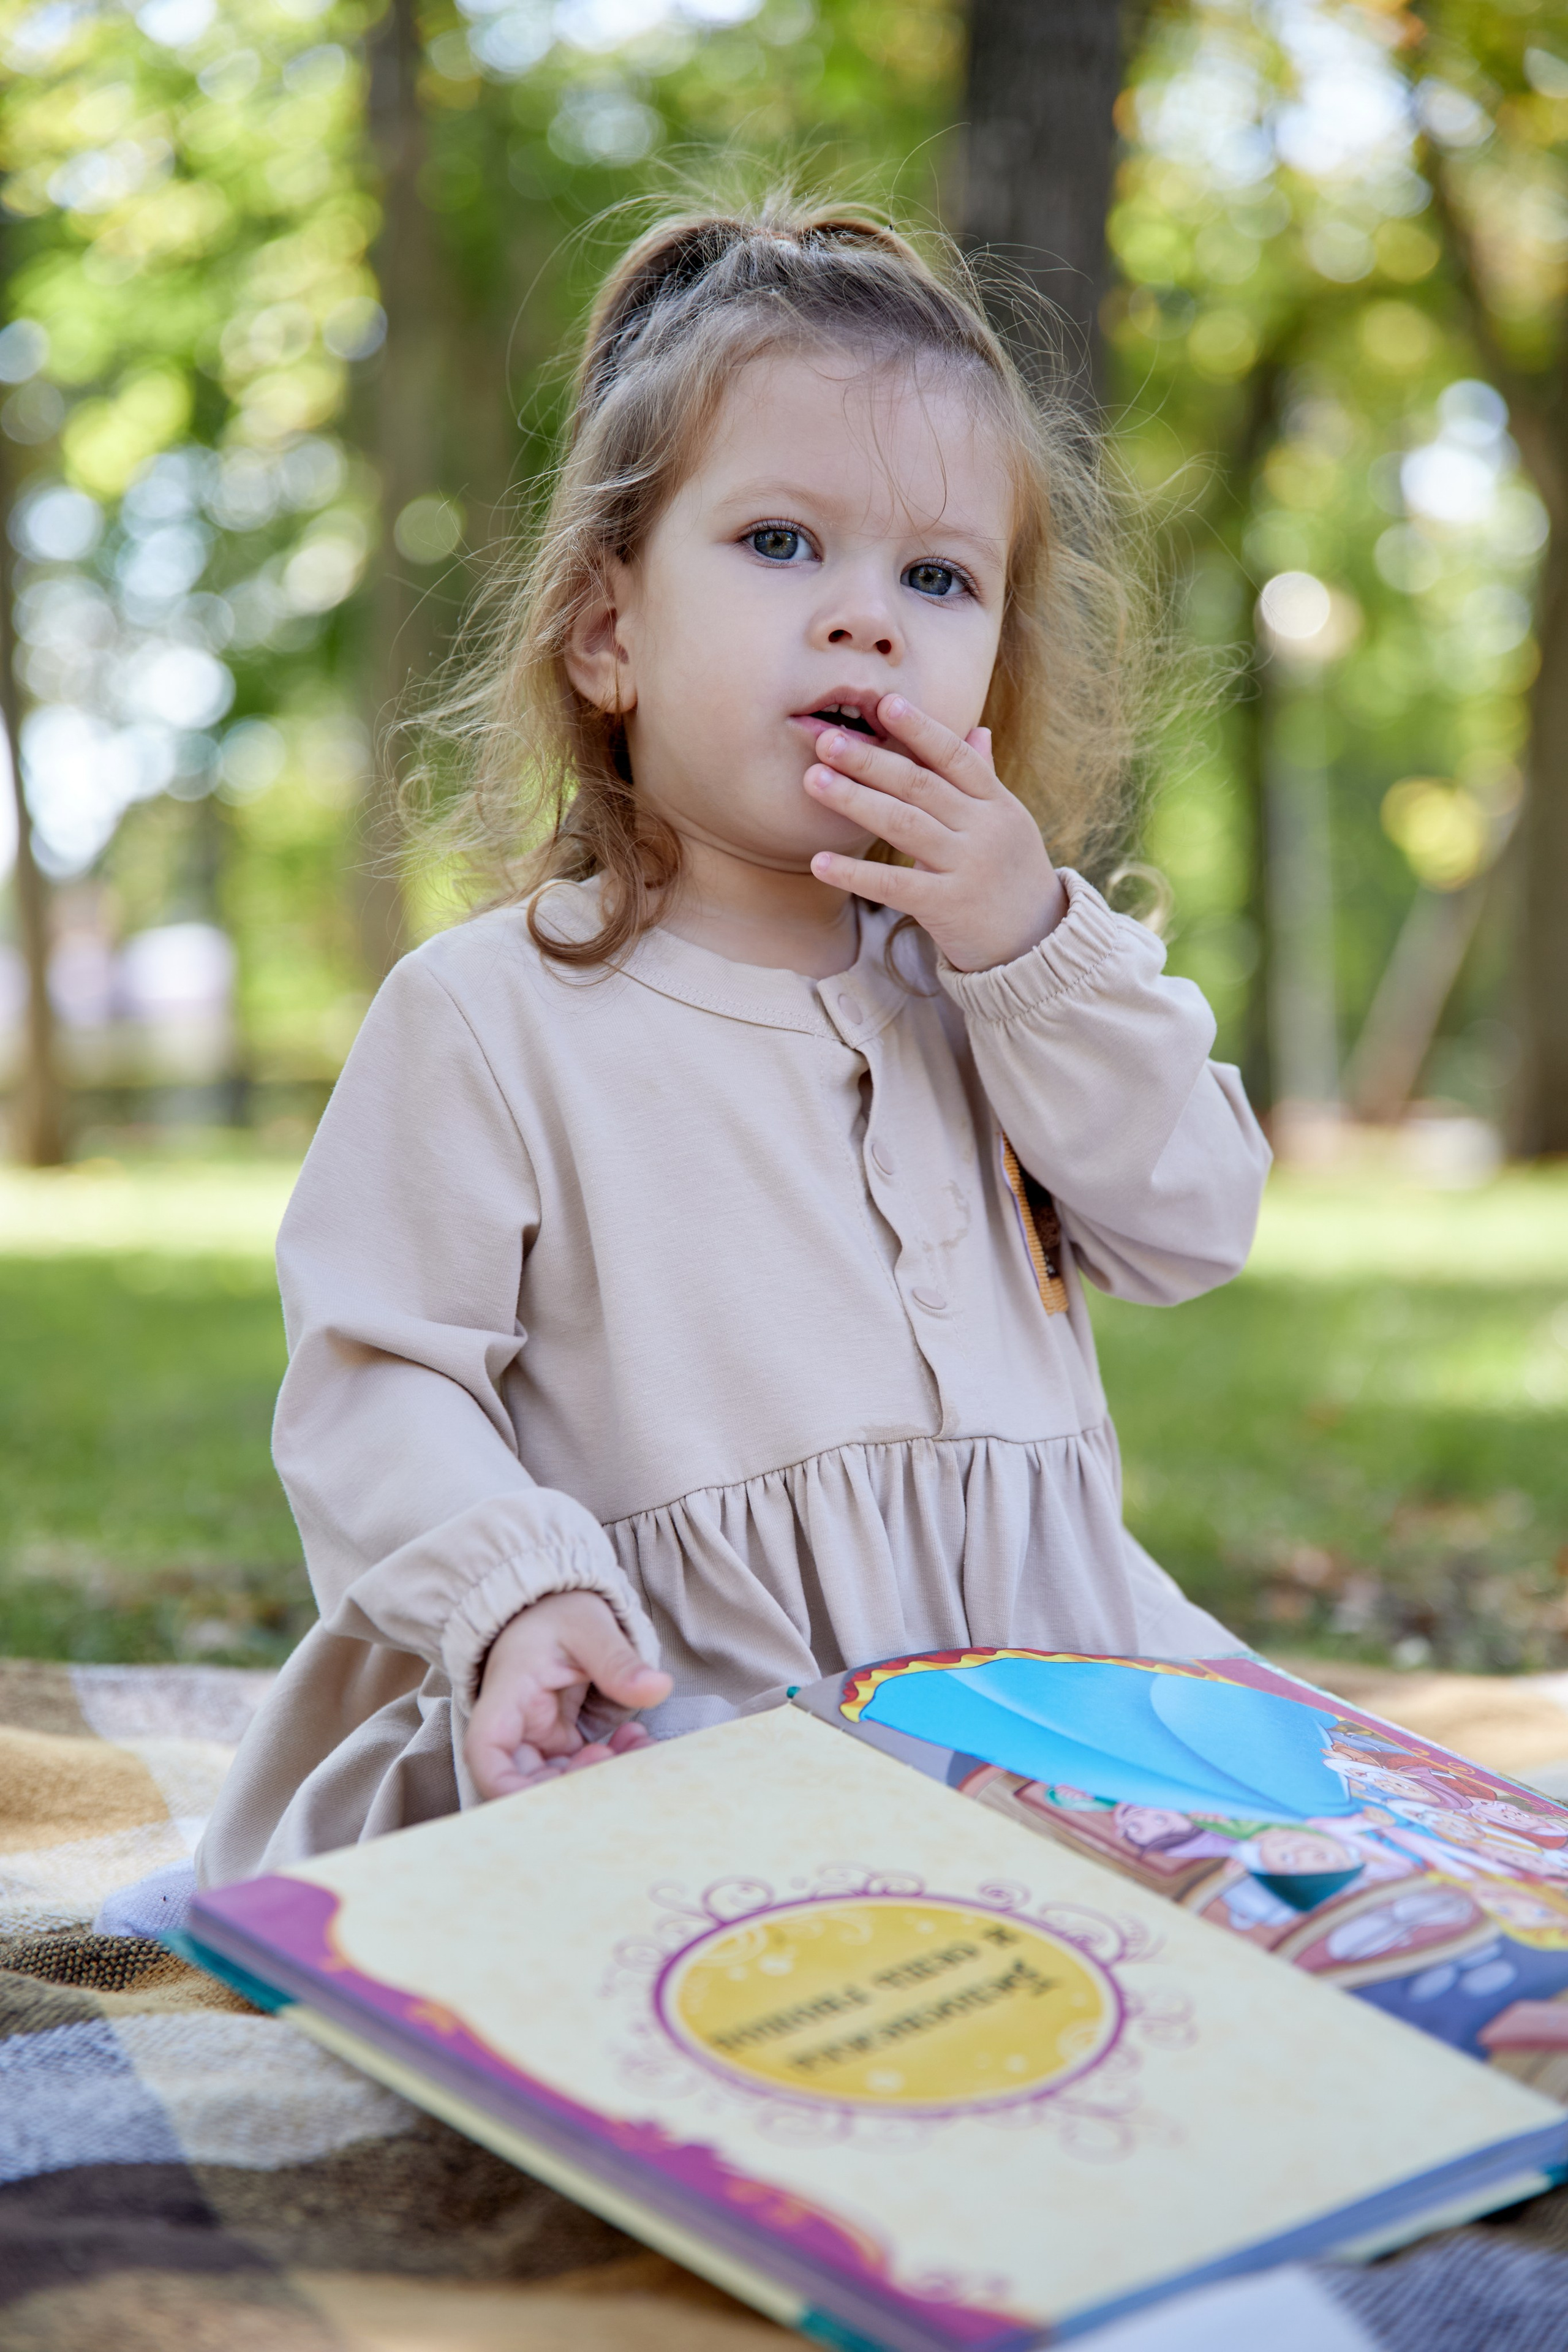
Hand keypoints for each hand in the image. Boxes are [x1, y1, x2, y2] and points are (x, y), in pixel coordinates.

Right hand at [464, 1591, 672, 1800]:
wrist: (554, 1604)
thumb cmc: (557, 1610)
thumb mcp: (588, 1626)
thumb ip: (617, 1660)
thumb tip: (658, 1689)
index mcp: (508, 1696)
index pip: (487, 1755)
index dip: (509, 1789)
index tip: (551, 1802)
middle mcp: (515, 1726)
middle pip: (526, 1780)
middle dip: (574, 1788)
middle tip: (620, 1766)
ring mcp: (538, 1736)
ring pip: (559, 1779)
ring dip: (600, 1778)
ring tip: (641, 1748)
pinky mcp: (560, 1739)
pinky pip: (581, 1766)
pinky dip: (611, 1762)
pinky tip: (638, 1741)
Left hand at [803, 695, 1066, 971]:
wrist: (1039, 944)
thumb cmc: (1014, 877)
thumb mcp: (1010, 823)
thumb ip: (985, 778)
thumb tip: (976, 728)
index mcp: (997, 804)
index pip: (955, 757)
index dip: (920, 729)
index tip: (885, 703)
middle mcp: (984, 830)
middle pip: (920, 786)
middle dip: (871, 760)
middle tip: (827, 741)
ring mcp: (967, 867)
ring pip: (904, 825)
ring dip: (855, 800)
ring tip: (814, 780)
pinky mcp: (948, 907)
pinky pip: (894, 885)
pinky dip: (855, 873)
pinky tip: (819, 862)